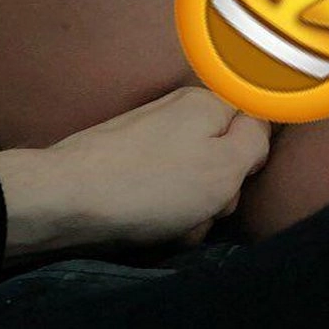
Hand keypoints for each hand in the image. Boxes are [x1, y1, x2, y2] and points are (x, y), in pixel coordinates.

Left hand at [0, 87, 269, 257]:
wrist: (67, 198)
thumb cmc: (153, 185)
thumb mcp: (225, 166)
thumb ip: (256, 141)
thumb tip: (261, 128)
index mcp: (207, 102)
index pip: (257, 125)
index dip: (254, 160)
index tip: (238, 181)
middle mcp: (179, 110)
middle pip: (225, 155)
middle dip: (219, 192)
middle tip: (203, 209)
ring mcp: (150, 135)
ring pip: (194, 179)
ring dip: (192, 209)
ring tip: (172, 224)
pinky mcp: (127, 160)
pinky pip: (164, 188)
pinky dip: (164, 210)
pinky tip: (150, 226)